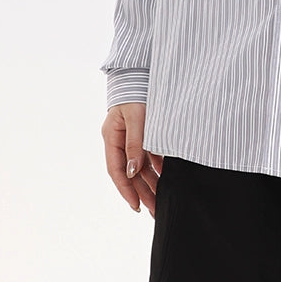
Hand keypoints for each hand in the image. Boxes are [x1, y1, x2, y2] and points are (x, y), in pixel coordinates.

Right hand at [101, 101, 163, 216]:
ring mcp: (132, 136)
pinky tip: (168, 177)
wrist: (143, 70)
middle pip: (130, 172)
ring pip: (141, 166)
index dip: (126, 190)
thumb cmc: (137, 91)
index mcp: (112, 137)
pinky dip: (158, 166)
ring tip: (163, 200)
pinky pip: (150, 154)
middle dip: (142, 193)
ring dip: (151, 182)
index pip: (117, 170)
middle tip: (155, 211)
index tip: (136, 207)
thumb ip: (136, 143)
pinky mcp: (145, 132)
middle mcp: (120, 139)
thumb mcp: (136, 117)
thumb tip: (133, 172)